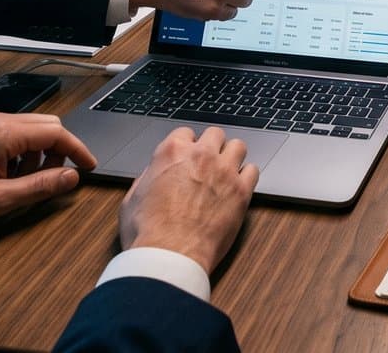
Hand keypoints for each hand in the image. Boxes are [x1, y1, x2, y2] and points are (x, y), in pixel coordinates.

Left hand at [0, 113, 95, 237]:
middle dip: (57, 151)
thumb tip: (71, 178)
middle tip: (52, 180)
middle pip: (46, 125)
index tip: (88, 167)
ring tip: (21, 183)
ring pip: (29, 129)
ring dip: (37, 153)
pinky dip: (20, 152)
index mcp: (3, 134)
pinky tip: (6, 176)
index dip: (77, 150)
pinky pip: (11, 134)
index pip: (56, 132)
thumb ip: (40, 187)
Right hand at [120, 126, 257, 274]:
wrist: (169, 255)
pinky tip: (239, 186)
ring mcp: (224, 171)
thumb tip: (155, 174)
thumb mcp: (133, 197)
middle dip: (212, 146)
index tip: (188, 156)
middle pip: (216, 134)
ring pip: (238, 146)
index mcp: (172, 152)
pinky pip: (254, 170)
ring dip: (232, 156)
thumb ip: (148, 177)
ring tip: (226, 171)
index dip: (186, 145)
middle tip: (208, 162)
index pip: (186, 132)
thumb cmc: (147, 231)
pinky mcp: (241, 191)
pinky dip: (247, 176)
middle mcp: (201, 155)